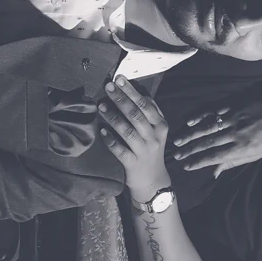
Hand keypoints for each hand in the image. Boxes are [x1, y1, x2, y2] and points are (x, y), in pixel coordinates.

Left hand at [97, 75, 171, 200]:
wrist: (153, 181)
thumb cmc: (151, 149)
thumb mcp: (157, 130)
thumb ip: (151, 112)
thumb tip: (138, 91)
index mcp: (161, 125)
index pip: (145, 104)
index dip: (131, 91)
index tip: (119, 79)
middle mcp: (154, 137)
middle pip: (136, 115)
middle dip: (121, 99)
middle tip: (108, 86)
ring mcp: (144, 151)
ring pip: (127, 131)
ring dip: (113, 117)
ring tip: (101, 105)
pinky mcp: (133, 164)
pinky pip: (120, 150)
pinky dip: (110, 140)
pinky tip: (101, 131)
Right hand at [172, 94, 261, 175]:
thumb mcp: (260, 152)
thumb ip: (235, 161)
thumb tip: (215, 173)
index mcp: (244, 147)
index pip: (215, 156)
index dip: (198, 161)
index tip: (185, 166)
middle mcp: (236, 132)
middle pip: (208, 142)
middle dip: (189, 150)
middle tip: (175, 155)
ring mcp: (234, 116)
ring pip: (207, 127)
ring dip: (190, 134)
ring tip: (177, 141)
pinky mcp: (234, 103)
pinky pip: (212, 110)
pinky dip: (200, 116)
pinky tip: (189, 121)